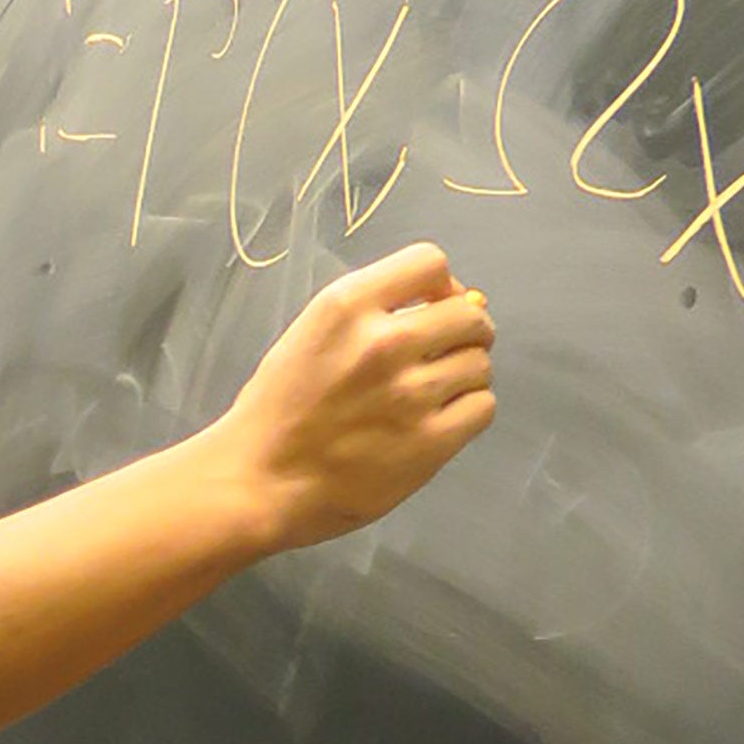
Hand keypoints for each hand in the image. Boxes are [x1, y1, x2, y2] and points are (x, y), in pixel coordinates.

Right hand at [212, 242, 495, 550]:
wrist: (260, 481)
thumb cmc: (278, 408)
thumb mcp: (310, 334)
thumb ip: (369, 313)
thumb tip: (446, 303)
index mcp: (347, 305)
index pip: (429, 263)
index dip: (442, 285)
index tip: (430, 308)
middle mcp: (384, 342)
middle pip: (469, 315)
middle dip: (465, 331)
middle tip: (445, 353)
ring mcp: (411, 394)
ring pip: (481, 364)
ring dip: (466, 374)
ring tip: (436, 392)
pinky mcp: (430, 442)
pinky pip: (483, 407)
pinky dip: (468, 410)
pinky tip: (441, 419)